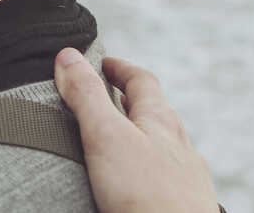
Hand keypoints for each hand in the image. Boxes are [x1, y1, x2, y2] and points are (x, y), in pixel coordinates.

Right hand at [54, 49, 219, 212]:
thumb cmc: (148, 195)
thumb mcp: (107, 136)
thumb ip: (87, 96)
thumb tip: (68, 55)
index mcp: (161, 120)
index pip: (142, 79)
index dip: (120, 67)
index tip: (101, 63)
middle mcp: (179, 145)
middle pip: (154, 112)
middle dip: (128, 101)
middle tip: (104, 98)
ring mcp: (185, 177)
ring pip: (161, 147)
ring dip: (138, 137)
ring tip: (115, 142)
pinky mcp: (182, 205)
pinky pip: (163, 178)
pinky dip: (145, 170)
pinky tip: (135, 185)